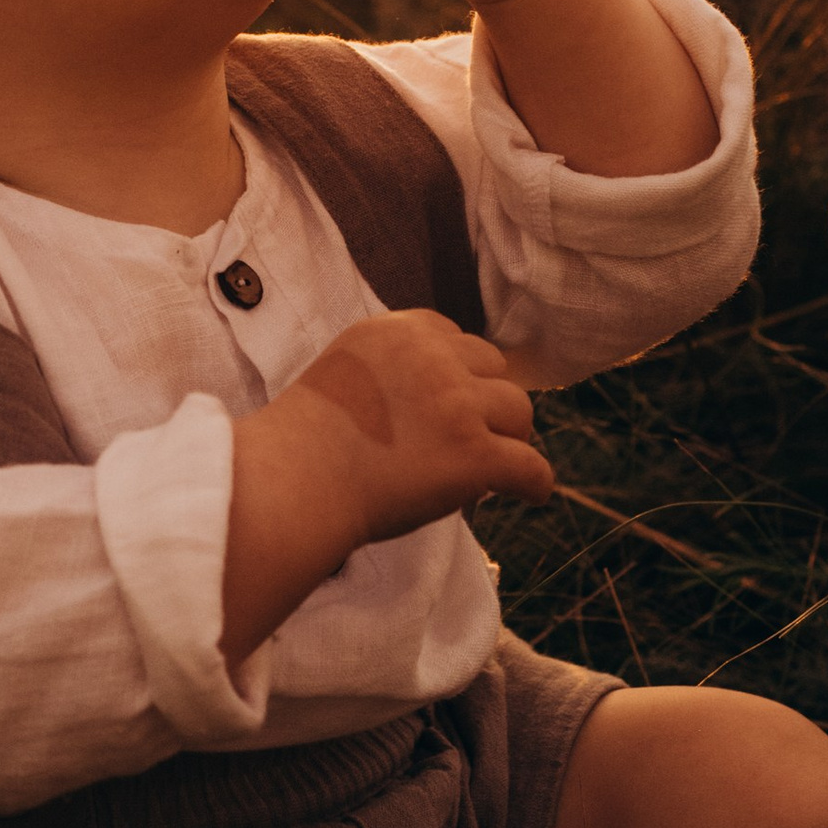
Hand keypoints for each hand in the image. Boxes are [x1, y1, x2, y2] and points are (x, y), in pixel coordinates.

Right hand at [223, 311, 550, 662]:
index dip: (458, 372)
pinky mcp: (474, 454)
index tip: (451, 402)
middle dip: (486, 400)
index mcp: (395, 331)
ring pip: (518, 411)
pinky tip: (530, 496)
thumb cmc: (302, 447)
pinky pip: (530, 467)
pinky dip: (535, 483)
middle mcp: (432, 357)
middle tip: (472, 438)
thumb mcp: (343, 375)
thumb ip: (388, 371)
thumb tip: (435, 402)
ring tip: (498, 466)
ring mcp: (457, 404)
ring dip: (510, 437)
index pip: (453, 336)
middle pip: (492, 368)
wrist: (292, 484)